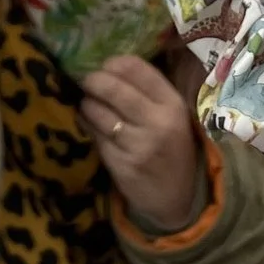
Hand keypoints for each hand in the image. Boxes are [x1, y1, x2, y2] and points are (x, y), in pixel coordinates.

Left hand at [82, 56, 201, 232]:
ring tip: (88, 104)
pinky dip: (87, 126)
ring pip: (99, 112)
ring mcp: (139, 145)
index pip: (137, 68)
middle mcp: (158, 122)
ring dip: (87, 104)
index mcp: (173, 105)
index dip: (114, 63)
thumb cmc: (171, 151)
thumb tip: (109, 66)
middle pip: (114, 88)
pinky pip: (96, 136)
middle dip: (93, 80)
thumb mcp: (173, 117)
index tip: (105, 67)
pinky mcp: (122, 164)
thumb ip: (149, 92)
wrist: (176, 199)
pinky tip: (89, 124)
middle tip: (87, 81)